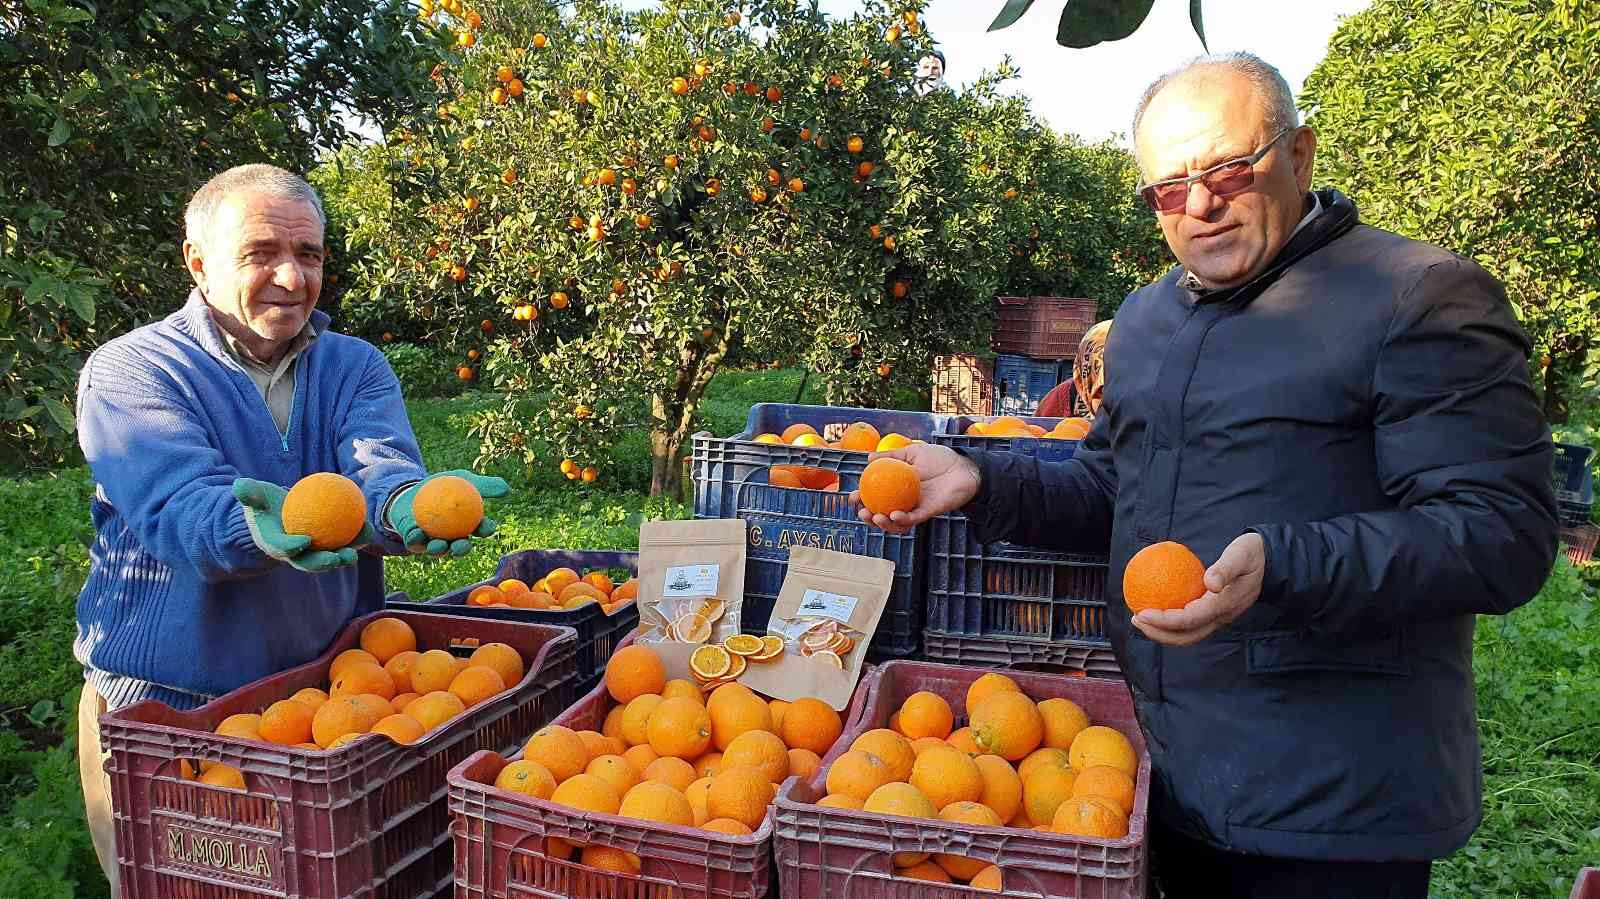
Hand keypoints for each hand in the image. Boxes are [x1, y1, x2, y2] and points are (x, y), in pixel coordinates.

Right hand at [233, 478, 370, 572]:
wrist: (279, 511)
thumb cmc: (265, 503)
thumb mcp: (254, 495)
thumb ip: (249, 493)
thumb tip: (240, 486)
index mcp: (275, 544)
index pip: (283, 549)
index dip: (292, 548)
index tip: (304, 540)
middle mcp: (295, 554)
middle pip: (309, 562)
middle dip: (322, 564)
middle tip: (335, 558)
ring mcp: (312, 551)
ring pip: (329, 557)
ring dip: (343, 557)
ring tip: (355, 552)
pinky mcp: (328, 545)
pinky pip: (344, 542)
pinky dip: (355, 538)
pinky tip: (367, 528)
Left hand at [386, 469, 508, 556]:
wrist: (414, 489)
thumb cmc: (443, 484)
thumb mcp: (462, 479)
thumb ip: (484, 485)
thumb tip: (507, 489)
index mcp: (468, 525)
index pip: (480, 529)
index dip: (486, 530)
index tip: (486, 527)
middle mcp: (453, 537)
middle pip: (460, 546)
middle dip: (462, 549)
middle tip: (463, 544)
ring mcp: (433, 542)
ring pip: (438, 549)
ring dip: (438, 549)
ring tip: (437, 544)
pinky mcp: (415, 543)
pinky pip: (415, 543)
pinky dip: (415, 539)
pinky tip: (415, 533)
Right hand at [849, 443, 980, 534]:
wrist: (965, 467)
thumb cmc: (941, 458)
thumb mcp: (913, 452)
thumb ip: (893, 455)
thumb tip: (868, 457)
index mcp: (899, 488)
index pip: (877, 497)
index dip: (863, 500)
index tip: (852, 497)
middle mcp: (905, 501)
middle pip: (883, 514)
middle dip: (869, 518)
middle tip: (862, 512)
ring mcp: (916, 508)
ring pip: (896, 522)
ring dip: (883, 524)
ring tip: (874, 517)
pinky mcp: (929, 512)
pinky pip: (913, 519)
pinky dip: (902, 519)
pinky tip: (892, 514)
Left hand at [1132, 532, 1264, 645]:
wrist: (1271, 562)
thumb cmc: (1252, 554)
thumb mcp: (1241, 554)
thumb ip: (1226, 568)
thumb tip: (1210, 583)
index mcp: (1224, 605)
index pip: (1189, 620)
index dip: (1164, 621)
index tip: (1142, 613)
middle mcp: (1221, 617)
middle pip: (1186, 636)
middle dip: (1159, 633)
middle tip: (1135, 619)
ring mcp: (1219, 618)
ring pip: (1188, 634)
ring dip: (1163, 632)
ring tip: (1140, 619)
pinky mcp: (1216, 614)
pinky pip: (1191, 623)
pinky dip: (1171, 623)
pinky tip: (1155, 608)